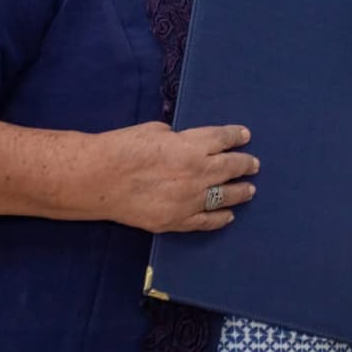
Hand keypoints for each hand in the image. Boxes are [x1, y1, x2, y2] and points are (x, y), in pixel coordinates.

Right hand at [96, 122, 258, 232]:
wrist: (97, 179)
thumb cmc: (121, 148)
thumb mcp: (154, 130)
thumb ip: (176, 137)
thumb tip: (183, 141)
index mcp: (191, 146)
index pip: (223, 139)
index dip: (236, 137)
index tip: (245, 136)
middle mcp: (197, 173)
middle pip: (231, 167)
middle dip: (246, 164)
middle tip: (254, 164)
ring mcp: (188, 200)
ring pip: (224, 196)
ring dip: (240, 192)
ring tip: (250, 190)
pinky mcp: (176, 221)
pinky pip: (206, 221)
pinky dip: (220, 218)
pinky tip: (228, 216)